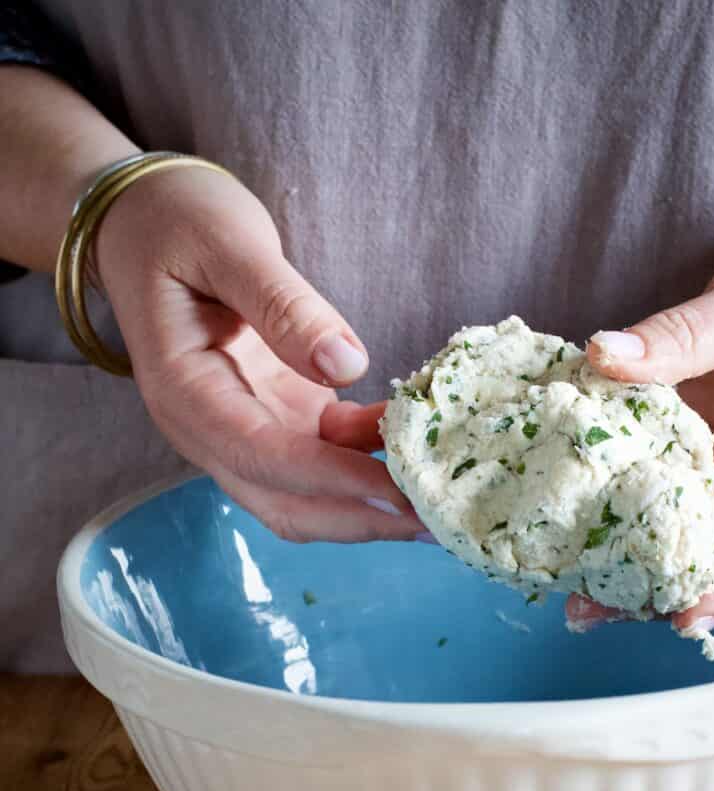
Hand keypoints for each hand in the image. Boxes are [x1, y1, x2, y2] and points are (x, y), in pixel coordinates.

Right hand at [93, 165, 422, 542]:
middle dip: (359, 518)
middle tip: (436, 519)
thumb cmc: (177, 223)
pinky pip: (330, 453)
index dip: (332, 480)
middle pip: (285, 502)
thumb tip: (347, 364)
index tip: (397, 490)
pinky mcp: (280, 417)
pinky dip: (372, 457)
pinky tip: (419, 441)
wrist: (147, 223)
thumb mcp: (228, 245)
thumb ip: (283, 305)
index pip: (262, 456)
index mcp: (185, 393)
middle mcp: (211, 429)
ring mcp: (247, 428)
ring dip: (370, 504)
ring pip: (309, 495)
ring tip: (439, 501)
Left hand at [569, 185, 713, 634]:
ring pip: (696, 538)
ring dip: (640, 565)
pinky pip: (666, 490)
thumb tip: (603, 356)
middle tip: (596, 605)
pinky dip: (627, 511)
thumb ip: (686, 334)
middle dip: (672, 593)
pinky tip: (579, 521)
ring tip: (576, 584)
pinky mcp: (706, 450)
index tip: (688, 610)